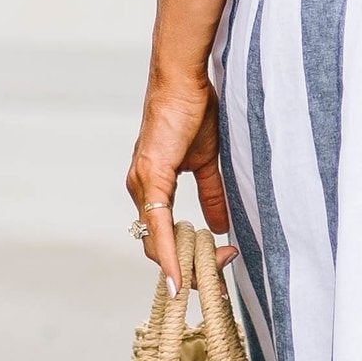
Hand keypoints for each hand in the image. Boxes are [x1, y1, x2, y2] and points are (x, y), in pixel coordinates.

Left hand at [126, 64, 230, 278]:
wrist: (184, 79)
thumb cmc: (193, 112)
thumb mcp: (206, 162)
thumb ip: (211, 194)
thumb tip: (221, 224)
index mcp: (152, 187)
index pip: (162, 237)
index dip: (184, 258)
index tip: (216, 267)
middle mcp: (140, 189)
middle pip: (156, 246)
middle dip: (187, 268)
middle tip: (220, 275)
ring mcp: (142, 184)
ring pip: (155, 241)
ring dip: (182, 264)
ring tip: (206, 280)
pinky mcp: (151, 175)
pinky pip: (158, 223)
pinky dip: (167, 251)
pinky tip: (177, 273)